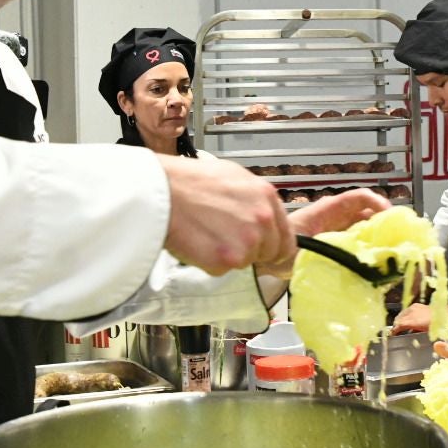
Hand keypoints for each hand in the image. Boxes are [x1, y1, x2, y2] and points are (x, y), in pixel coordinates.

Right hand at [159, 154, 292, 274]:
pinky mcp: (226, 259)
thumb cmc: (189, 181)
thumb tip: (263, 216)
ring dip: (227, 255)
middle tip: (223, 238)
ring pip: (244, 262)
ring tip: (205, 233)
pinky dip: (208, 262)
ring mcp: (246, 241)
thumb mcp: (233, 177)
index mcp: (267, 196)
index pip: (287, 238)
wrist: (161, 190)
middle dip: (249, 251)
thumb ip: (255, 200)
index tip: (263, 249)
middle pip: (268, 254)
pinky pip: (222, 270)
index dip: (273, 247)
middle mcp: (262, 220)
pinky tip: (197, 241)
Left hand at [264, 188, 389, 277]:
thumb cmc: (281, 247)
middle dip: (385, 223)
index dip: (378, 202)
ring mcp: (339, 231)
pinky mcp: (339, 246)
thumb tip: (351, 255)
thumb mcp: (304, 245)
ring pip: (368, 229)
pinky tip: (376, 264)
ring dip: (380, 238)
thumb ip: (326, 247)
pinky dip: (371, 251)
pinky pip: (360, 244)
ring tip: (391, 253)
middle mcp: (338, 217)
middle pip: (369, 213)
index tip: (389, 217)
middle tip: (398, 239)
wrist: (267, 259)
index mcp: (329, 209)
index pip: (360, 197)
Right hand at [392, 302, 432, 333]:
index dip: (394, 330)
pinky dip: (405, 315)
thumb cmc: (435, 325)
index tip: (391, 334)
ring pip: (401, 314)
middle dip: (396, 325)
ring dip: (400, 320)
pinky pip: (407, 310)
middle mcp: (411, 312)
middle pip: (398, 319)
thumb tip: (404, 330)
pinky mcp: (415, 305)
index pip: (398, 325)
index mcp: (412, 321)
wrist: (443, 315)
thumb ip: (411, 329)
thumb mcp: (422, 330)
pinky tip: (408, 319)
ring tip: (401, 325)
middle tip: (396, 330)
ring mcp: (413, 308)